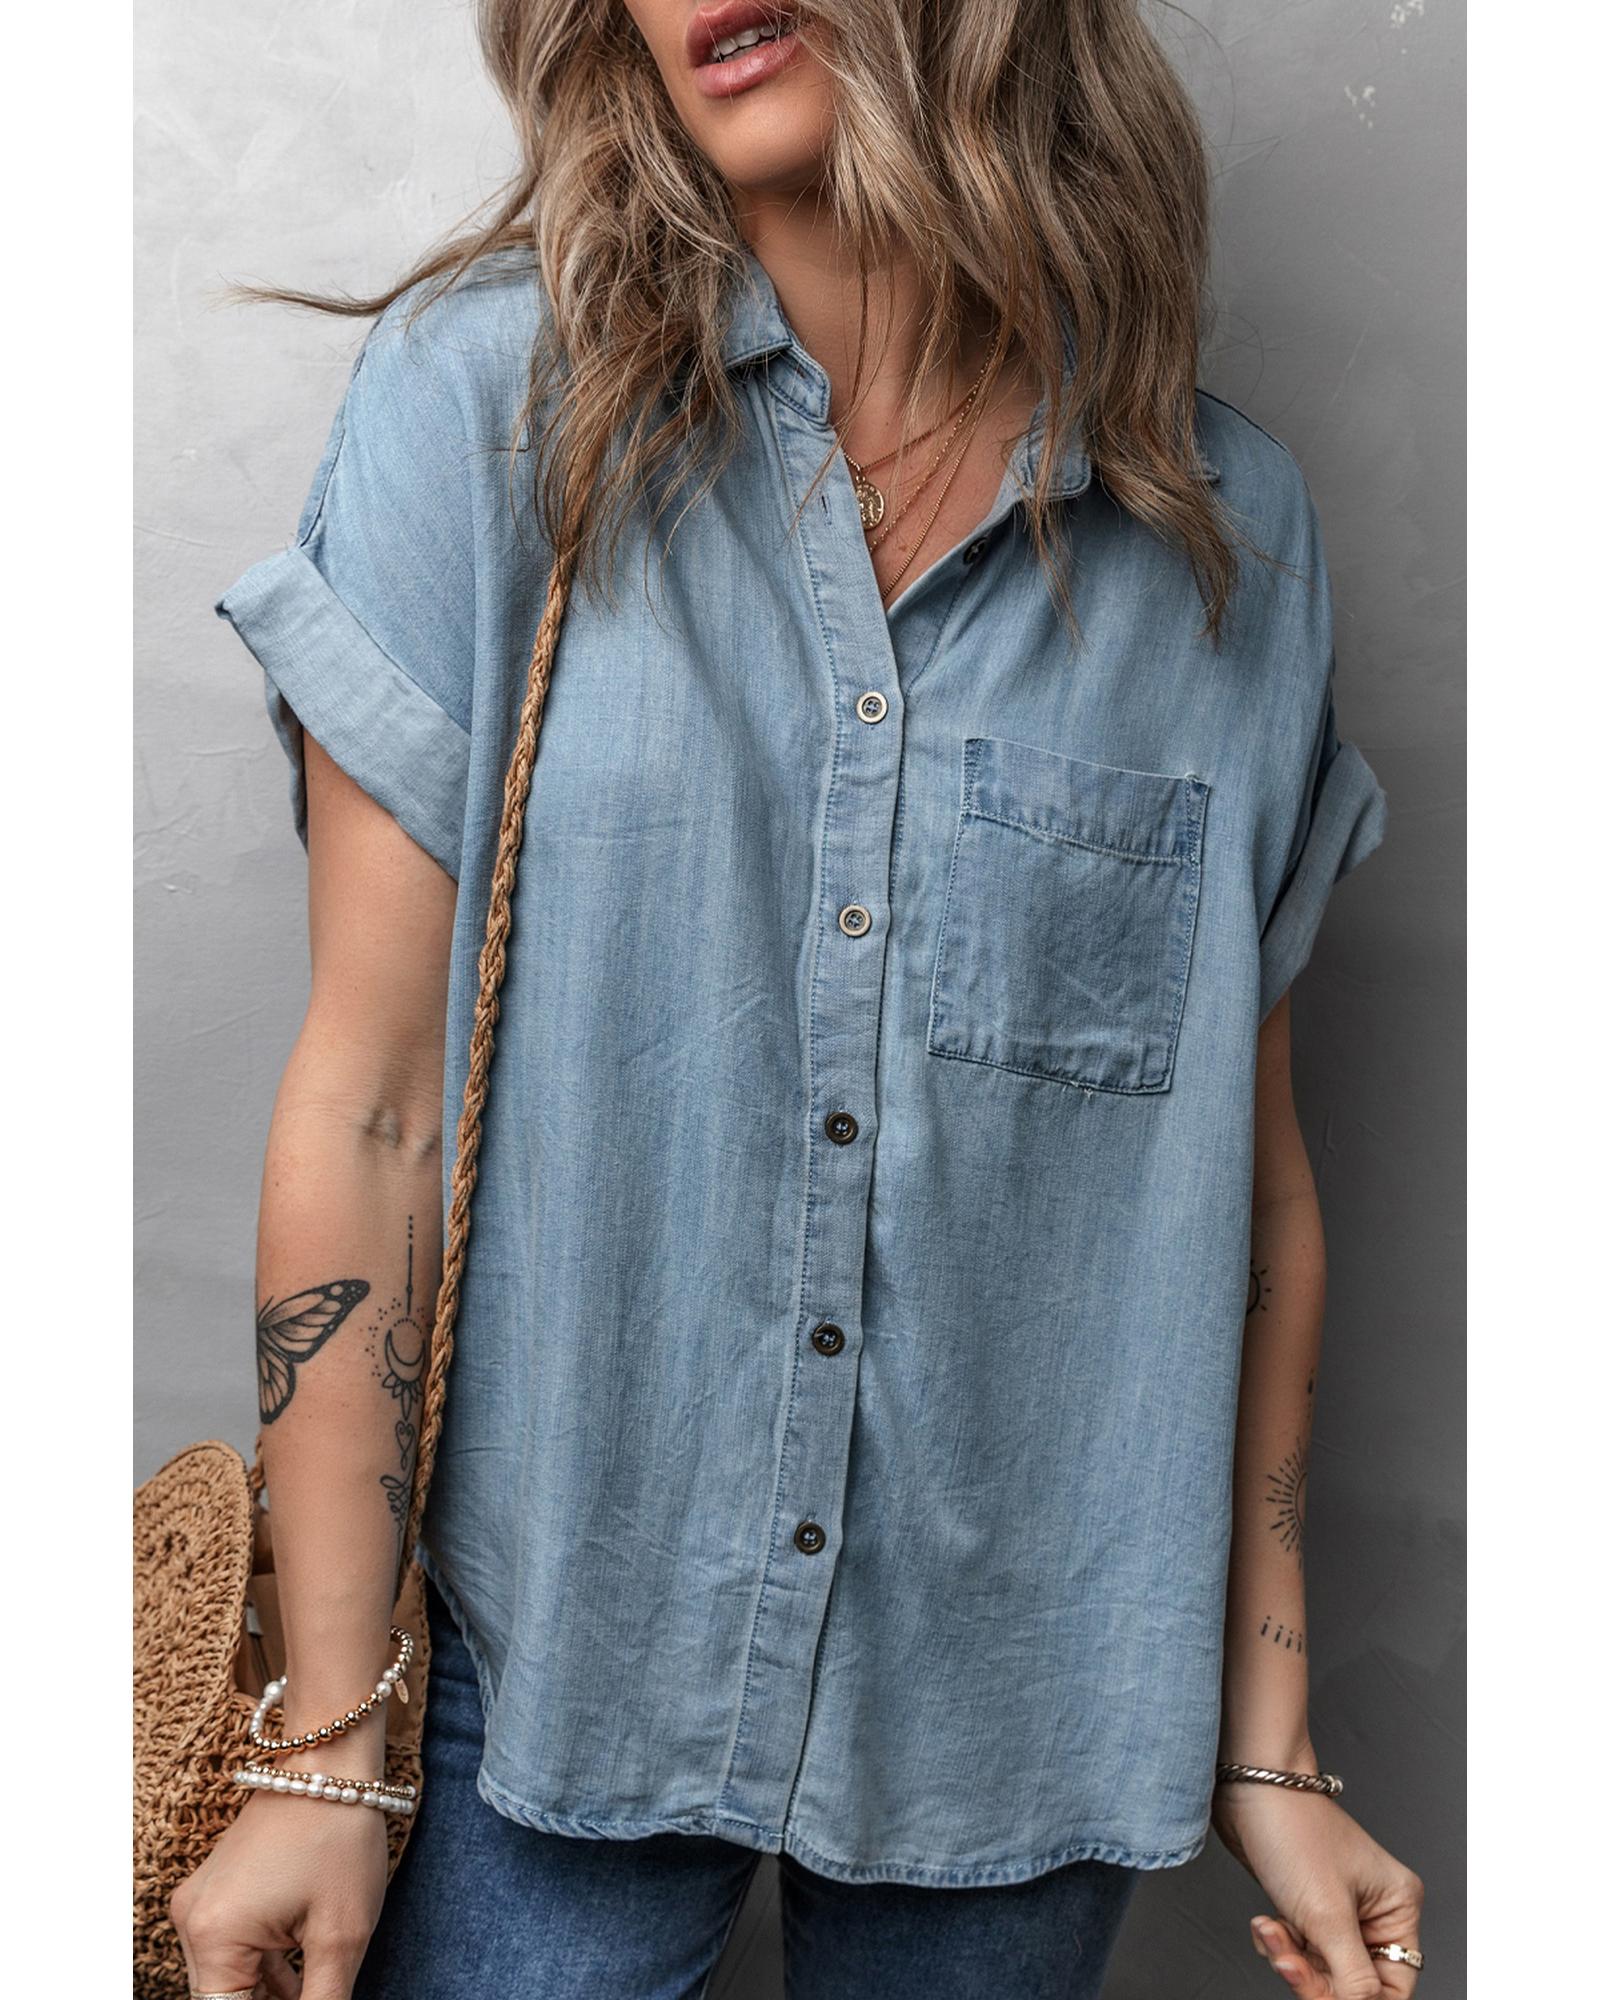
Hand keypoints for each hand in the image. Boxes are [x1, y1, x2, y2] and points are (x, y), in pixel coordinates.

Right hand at [169, 1787, 388, 1999]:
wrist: (330, 1760)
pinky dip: (264, 1971)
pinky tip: (302, 1982)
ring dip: (268, 1997)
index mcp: (213, 1935)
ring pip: (230, 1979)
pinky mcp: (218, 1891)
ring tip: (316, 1991)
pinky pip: (234, 1949)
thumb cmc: (339, 1836)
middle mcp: (192, 1921)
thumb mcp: (341, 1934)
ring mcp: (201, 1902)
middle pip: (224, 1999)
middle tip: (320, 1997)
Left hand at [1211, 1777, 1424, 1997]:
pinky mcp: (1306, 1906)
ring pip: (1321, 1968)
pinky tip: (1264, 1922)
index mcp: (1397, 1908)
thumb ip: (1352, 1978)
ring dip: (1290, 1959)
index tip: (1325, 1999)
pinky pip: (1299, 1951)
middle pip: (1353, 1982)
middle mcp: (1373, 1911)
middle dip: (1314, 1978)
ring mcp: (1338, 1908)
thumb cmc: (1293, 1832)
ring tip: (1270, 1930)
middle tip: (1286, 1963)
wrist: (1247, 1789)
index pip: (1393, 1987)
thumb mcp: (1327, 1916)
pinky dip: (1278, 1945)